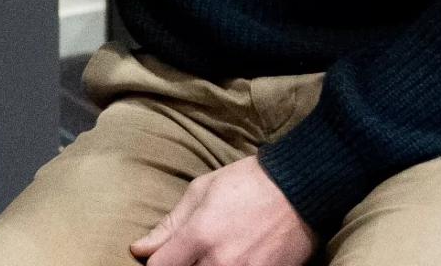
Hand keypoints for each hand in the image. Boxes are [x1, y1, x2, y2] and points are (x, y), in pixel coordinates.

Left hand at [131, 156, 316, 265]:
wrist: (300, 188)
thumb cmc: (246, 183)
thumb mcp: (201, 191)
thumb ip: (169, 226)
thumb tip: (140, 249)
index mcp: (199, 235)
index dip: (156, 264)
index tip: (162, 258)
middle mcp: (220, 261)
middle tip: (187, 256)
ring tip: (210, 258)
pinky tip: (234, 260)